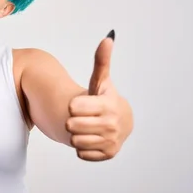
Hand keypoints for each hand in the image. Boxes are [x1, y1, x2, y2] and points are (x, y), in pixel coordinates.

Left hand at [66, 30, 132, 160]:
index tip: (77, 104)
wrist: (121, 122)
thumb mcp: (101, 81)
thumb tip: (107, 38)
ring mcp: (111, 141)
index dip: (72, 106)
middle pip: (72, 126)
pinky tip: (90, 138)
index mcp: (109, 105)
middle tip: (80, 117)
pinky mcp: (109, 154)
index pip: (74, 108)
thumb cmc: (104, 98)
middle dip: (72, 121)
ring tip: (85, 127)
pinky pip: (82, 153)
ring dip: (76, 135)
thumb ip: (101, 62)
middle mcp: (113, 124)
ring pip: (76, 141)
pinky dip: (82, 147)